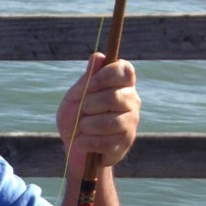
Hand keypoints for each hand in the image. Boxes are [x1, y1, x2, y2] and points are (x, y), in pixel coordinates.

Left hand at [57, 54, 140, 172]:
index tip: (89, 85)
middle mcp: (131, 100)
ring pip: (110, 121)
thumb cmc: (75, 119)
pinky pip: (105, 141)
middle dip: (89, 105)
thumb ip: (86, 80)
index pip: (124, 70)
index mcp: (121, 84)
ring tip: (82, 128)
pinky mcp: (126, 142)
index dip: (106, 75)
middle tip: (83, 111)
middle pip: (114, 97)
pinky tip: (82, 142)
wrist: (75, 149)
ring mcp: (132, 121)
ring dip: (87, 125)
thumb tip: (98, 56)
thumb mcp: (74, 98)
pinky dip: (86, 142)